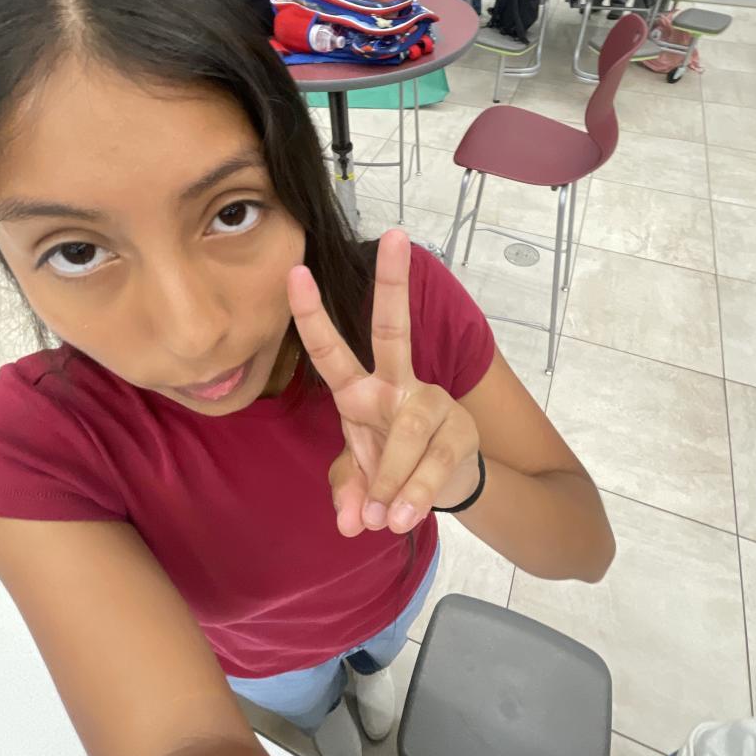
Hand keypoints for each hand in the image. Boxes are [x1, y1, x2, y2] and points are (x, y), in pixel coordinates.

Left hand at [287, 231, 479, 537]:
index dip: (311, 313)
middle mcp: (398, 383)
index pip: (331, 348)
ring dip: (391, 478)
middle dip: (392, 282)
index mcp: (361, 390)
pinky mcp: (460, 432)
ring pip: (406, 430)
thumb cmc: (394, 467)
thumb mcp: (360, 478)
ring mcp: (432, 403)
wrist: (449, 489)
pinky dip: (414, 494)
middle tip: (395, 234)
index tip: (295, 269)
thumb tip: (351, 520)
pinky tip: (403, 518)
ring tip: (383, 519)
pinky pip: (434, 462)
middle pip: (394, 328)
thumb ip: (348, 492)